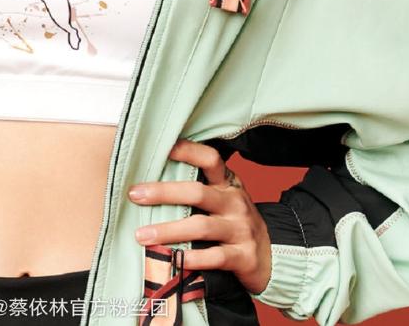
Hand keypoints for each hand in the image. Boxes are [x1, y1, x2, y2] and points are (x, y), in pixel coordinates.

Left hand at [127, 138, 271, 295]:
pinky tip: (174, 260)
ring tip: (142, 235)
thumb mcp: (225, 200)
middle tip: (135, 195)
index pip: (211, 159)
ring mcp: (241, 229)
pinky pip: (214, 256)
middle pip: (197, 192)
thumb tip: (153, 183)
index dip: (188, 151)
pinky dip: (192, 258)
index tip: (162, 149)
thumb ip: (200, 190)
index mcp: (228, 184)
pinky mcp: (243, 256)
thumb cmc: (236, 224)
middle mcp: (235, 202)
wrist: (272, 258)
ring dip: (169, 230)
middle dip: (163, 193)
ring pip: (201, 226)